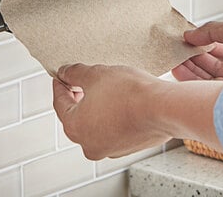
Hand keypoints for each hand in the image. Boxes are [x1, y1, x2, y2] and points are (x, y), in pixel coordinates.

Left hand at [53, 64, 170, 159]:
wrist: (162, 108)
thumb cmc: (127, 92)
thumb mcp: (95, 74)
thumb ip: (74, 73)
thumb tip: (65, 72)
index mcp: (75, 128)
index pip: (59, 103)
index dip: (59, 85)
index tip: (61, 75)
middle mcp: (89, 144)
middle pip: (76, 116)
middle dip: (77, 96)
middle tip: (81, 79)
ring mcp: (109, 149)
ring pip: (95, 123)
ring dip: (96, 106)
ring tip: (104, 87)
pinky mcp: (128, 147)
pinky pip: (112, 129)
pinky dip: (111, 115)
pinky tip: (119, 100)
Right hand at [172, 19, 222, 80]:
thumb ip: (213, 30)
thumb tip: (191, 33)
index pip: (220, 51)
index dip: (202, 47)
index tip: (186, 43)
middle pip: (213, 68)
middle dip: (193, 61)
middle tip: (176, 55)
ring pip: (211, 81)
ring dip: (191, 72)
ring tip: (175, 63)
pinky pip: (212, 92)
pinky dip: (196, 84)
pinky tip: (184, 75)